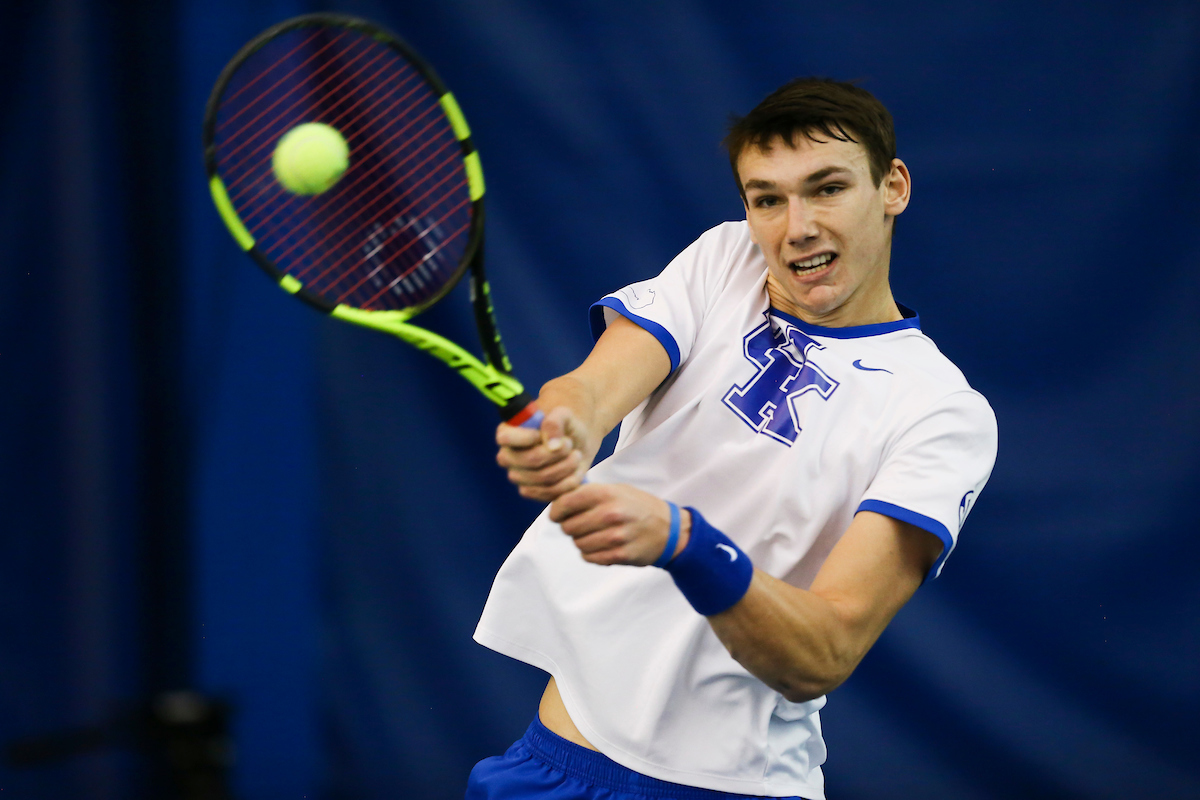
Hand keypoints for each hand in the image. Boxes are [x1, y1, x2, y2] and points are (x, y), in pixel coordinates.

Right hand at [496, 406, 590, 501]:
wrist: (576, 442)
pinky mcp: (532, 491)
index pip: (505, 438)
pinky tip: (575, 470)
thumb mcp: (564, 414)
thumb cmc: (565, 424)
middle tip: (569, 443)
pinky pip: (549, 493)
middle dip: (556, 453)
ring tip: (576, 454)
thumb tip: (552, 445)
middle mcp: (508, 457)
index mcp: (507, 433)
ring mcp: (518, 477)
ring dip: (566, 466)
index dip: (528, 437)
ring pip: (542, 479)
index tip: (545, 433)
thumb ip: (555, 422)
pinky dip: (568, 483)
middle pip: (529, 460)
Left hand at [549, 483, 689, 565]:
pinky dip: (591, 553)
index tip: (557, 515)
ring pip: (577, 543)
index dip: (556, 511)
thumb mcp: (617, 490)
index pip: (565, 503)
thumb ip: (589, 494)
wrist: (669, 529)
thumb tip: (558, 500)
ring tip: (595, 534)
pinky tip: (602, 545)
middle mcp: (610, 514)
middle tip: (581, 525)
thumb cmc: (638, 507)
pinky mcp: (620, 555)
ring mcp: (615, 536)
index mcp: (607, 493)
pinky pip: (589, 557)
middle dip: (570, 527)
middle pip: (568, 527)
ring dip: (582, 540)